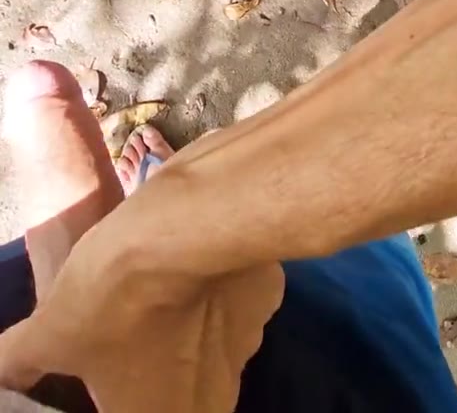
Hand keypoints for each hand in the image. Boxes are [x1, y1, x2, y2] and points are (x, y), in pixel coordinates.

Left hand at [0, 182, 283, 412]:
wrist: (184, 224)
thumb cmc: (113, 297)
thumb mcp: (48, 332)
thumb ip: (22, 361)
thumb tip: (4, 369)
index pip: (145, 410)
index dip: (124, 390)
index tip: (107, 364)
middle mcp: (217, 397)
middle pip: (185, 389)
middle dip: (158, 363)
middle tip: (126, 324)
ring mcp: (248, 345)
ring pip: (214, 341)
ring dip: (190, 321)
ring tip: (155, 282)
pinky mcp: (268, 298)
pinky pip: (236, 297)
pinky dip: (216, 283)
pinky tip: (191, 257)